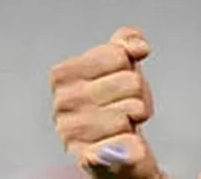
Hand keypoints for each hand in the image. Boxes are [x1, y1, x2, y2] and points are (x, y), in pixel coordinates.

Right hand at [49, 27, 162, 177]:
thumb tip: (137, 47)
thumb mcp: (121, 62)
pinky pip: (128, 144)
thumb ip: (126, 40)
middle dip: (138, 93)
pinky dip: (133, 146)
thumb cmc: (116, 99)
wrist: (116, 148)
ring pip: (133, 109)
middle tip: (125, 105)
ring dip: (137, 116)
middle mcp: (62, 105)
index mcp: (62, 76)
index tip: (118, 79)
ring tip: (124, 123)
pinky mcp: (90, 160)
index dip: (129, 66)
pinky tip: (123, 146)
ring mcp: (73, 134)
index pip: (118, 55)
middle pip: (130, 81)